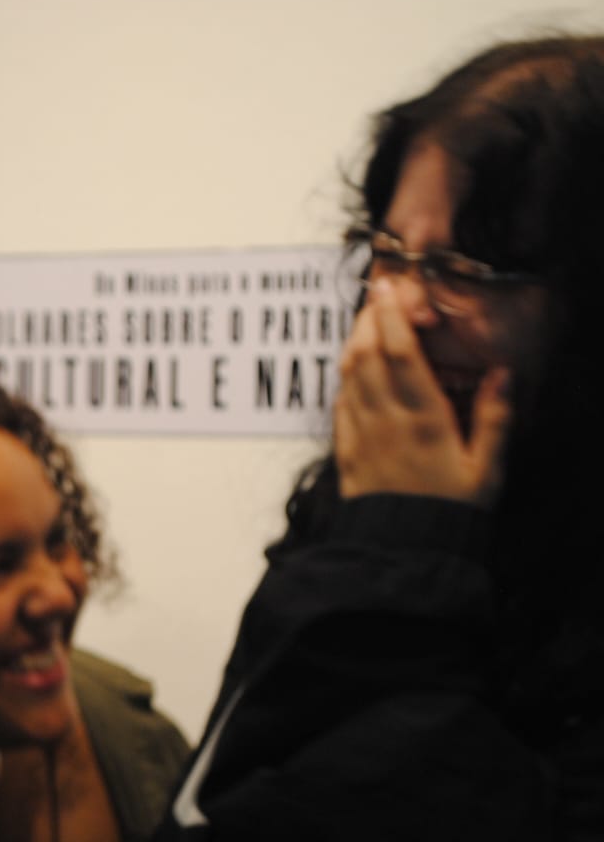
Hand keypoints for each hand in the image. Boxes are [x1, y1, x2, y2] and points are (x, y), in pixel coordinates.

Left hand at [333, 287, 509, 504]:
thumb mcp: (487, 470)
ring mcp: (360, 435)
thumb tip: (503, 373)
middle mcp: (385, 422)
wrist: (403, 552)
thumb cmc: (451, 512)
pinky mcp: (345, 450)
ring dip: (353, 341)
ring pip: (347, 375)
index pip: (400, 354)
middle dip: (368, 319)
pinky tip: (354, 365)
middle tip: (377, 293)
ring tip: (366, 319)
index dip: (392, 317)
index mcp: (423, 420)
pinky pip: (339, 402)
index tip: (390, 289)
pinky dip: (345, 375)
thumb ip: (495, 419)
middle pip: (366, 355)